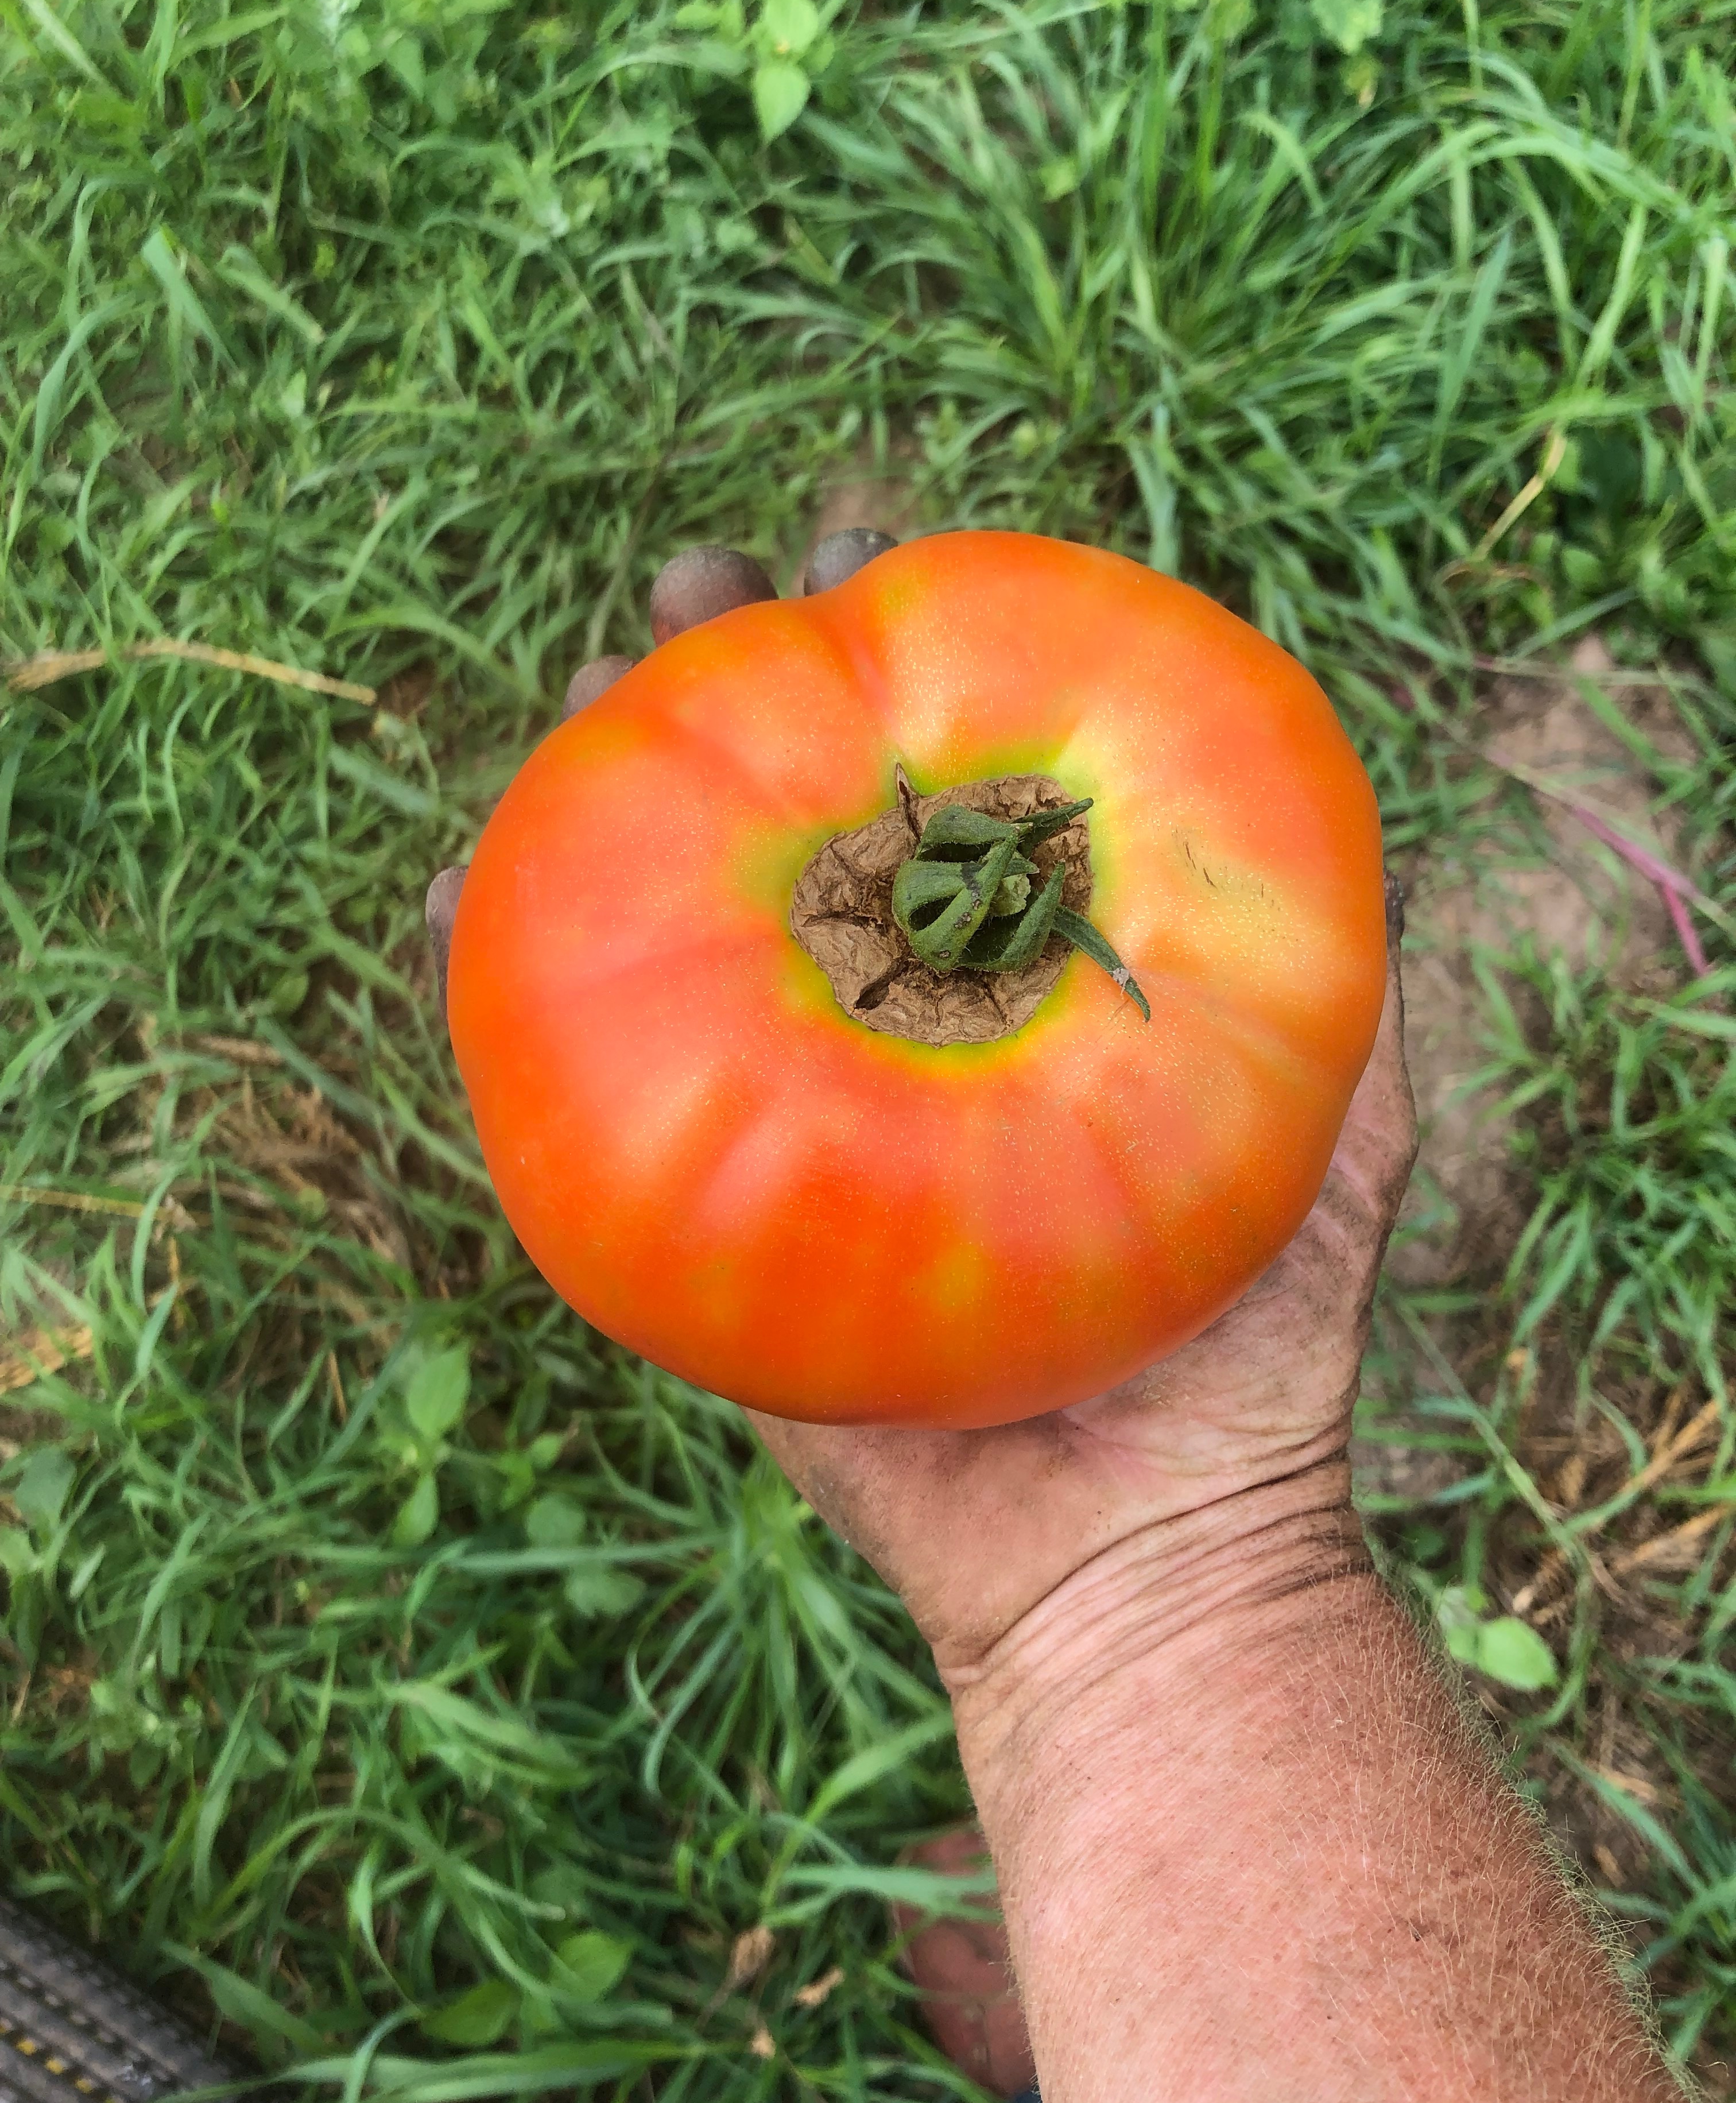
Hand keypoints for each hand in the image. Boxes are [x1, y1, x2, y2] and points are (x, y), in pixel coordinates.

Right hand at [426, 531, 1415, 1689]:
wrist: (1147, 1550)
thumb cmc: (1259, 1341)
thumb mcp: (1337, 1120)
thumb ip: (1329, 965)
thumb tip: (1314, 803)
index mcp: (1009, 984)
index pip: (931, 782)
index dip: (889, 661)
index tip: (862, 552)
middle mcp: (889, 1028)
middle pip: (788, 821)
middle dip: (731, 687)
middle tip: (695, 590)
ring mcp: (781, 1117)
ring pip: (671, 924)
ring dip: (602, 792)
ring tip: (577, 684)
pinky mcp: (690, 1225)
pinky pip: (568, 1097)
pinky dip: (488, 992)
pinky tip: (442, 887)